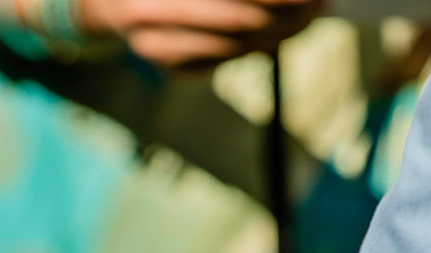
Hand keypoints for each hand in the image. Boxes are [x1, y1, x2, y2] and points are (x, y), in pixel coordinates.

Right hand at [76, 0, 322, 67]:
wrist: (110, 0)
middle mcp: (149, 15)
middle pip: (238, 20)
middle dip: (288, 13)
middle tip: (320, 3)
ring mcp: (155, 48)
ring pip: (236, 45)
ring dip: (282, 32)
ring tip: (311, 14)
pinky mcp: (168, 67)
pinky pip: (226, 59)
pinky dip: (261, 45)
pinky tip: (285, 31)